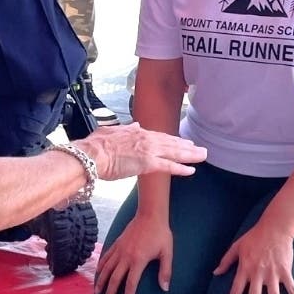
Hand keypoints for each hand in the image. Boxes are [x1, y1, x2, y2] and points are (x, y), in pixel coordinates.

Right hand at [75, 123, 205, 180]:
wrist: (91, 155)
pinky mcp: (147, 163)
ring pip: (174, 152)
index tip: (183, 141)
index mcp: (136, 132)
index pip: (159, 136)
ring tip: (202, 156)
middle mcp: (146, 139)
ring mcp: (148, 151)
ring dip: (190, 154)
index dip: (173, 140)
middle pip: (171, 142)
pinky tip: (192, 170)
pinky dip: (181, 168)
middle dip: (187, 146)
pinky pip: (169, 166)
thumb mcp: (111, 130)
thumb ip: (125, 128)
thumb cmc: (95, 146)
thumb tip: (137, 123)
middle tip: (200, 148)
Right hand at [95, 212, 172, 293]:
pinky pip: (106, 256)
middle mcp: (125, 256)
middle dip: (110, 293)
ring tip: (97, 292)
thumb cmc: (160, 234)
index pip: (130, 283)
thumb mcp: (167, 253)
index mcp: (138, 260)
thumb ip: (165, 271)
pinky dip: (101, 265)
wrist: (150, 215)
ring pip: (107, 268)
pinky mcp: (117, 243)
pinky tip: (98, 272)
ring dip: (101, 281)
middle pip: (115, 279)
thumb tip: (165, 288)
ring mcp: (119, 250)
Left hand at [213, 219, 293, 293]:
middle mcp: (258, 274)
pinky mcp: (285, 272)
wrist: (275, 228)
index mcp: (245, 269)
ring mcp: (272, 274)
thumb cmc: (254, 237)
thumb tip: (215, 273)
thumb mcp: (236, 247)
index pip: (236, 290)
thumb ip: (226, 261)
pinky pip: (291, 289)